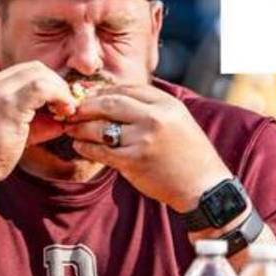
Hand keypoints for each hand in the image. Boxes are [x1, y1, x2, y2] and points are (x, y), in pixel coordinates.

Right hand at [0, 61, 76, 184]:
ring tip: (67, 110)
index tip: (60, 101)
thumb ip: (32, 115)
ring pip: (40, 74)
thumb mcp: (10, 127)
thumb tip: (65, 110)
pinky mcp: (7, 104)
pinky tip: (65, 112)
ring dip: (60, 90)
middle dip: (57, 83)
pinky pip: (42, 88)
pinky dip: (60, 97)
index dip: (48, 83)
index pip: (25, 71)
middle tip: (68, 105)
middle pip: (35, 68)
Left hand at [63, 85, 233, 211]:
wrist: (203, 186)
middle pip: (109, 103)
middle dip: (86, 106)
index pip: (126, 89)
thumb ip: (151, 108)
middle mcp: (155, 117)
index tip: (90, 98)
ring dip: (80, 127)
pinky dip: (85, 147)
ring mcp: (143, 139)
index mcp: (167, 104)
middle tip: (73, 111)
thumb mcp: (178, 121)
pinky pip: (100, 150)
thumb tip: (114, 100)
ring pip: (100, 127)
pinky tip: (80, 146)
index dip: (103, 92)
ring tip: (71, 129)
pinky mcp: (134, 161)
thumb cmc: (189, 154)